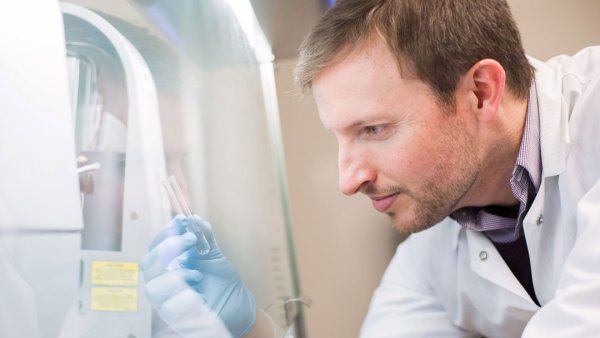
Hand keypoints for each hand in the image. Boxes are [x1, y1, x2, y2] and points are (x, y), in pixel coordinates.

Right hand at [142, 215, 255, 337]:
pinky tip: (203, 295)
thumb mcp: (213, 255)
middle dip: (168, 247)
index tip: (182, 221)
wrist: (238, 306)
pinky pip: (171, 309)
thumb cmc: (221, 281)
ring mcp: (168, 302)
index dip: (165, 233)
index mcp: (168, 266)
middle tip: (191, 239)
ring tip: (198, 274)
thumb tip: (195, 219)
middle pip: (148, 265)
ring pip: (153, 289)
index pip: (154, 247)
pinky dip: (186, 299)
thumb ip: (204, 238)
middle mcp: (163, 283)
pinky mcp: (178, 320)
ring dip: (176, 276)